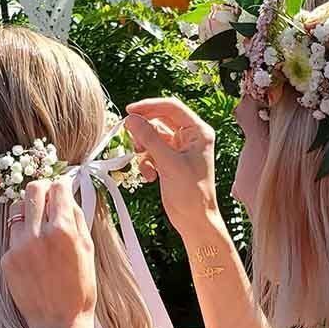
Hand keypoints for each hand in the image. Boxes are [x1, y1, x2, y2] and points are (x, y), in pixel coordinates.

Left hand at [0, 177, 96, 327]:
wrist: (58, 323)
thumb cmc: (79, 288)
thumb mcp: (87, 250)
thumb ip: (76, 218)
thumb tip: (66, 194)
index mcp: (63, 230)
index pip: (57, 188)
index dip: (61, 184)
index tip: (62, 186)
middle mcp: (38, 234)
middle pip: (32, 190)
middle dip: (41, 189)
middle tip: (47, 198)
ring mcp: (18, 246)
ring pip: (17, 211)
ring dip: (29, 213)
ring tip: (39, 228)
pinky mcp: (6, 259)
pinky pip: (13, 236)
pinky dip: (22, 238)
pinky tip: (33, 254)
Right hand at [125, 98, 220, 237]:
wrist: (194, 221)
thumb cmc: (191, 194)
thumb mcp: (169, 163)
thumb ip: (149, 138)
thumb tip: (131, 119)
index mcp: (198, 132)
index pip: (172, 107)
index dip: (149, 106)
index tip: (130, 111)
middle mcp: (190, 137)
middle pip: (160, 120)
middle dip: (145, 131)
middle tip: (131, 139)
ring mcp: (180, 149)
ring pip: (153, 137)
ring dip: (144, 149)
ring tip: (144, 163)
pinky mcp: (170, 161)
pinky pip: (152, 152)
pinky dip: (146, 162)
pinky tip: (150, 176)